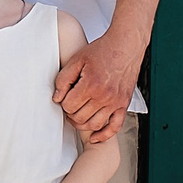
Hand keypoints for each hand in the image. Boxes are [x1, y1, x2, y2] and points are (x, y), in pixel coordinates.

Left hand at [54, 27, 142, 144]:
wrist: (126, 45)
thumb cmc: (102, 50)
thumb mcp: (77, 60)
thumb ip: (64, 79)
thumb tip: (57, 98)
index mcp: (91, 85)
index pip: (69, 106)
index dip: (63, 102)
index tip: (64, 96)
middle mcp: (104, 96)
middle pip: (80, 117)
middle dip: (70, 113)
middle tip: (69, 105)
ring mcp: (116, 102)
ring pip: (94, 125)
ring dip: (82, 124)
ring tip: (77, 116)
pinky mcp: (124, 104)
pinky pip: (115, 127)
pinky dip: (104, 135)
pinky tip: (94, 137)